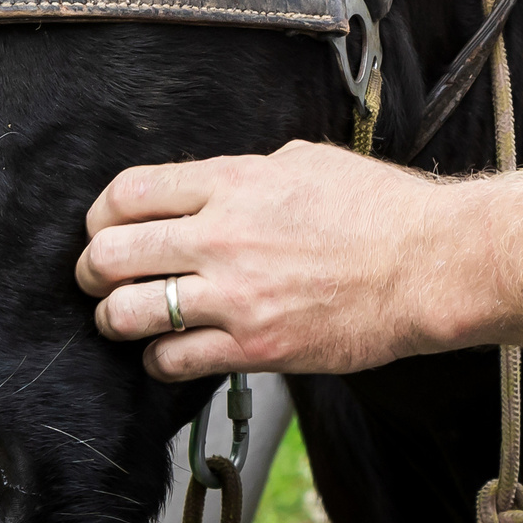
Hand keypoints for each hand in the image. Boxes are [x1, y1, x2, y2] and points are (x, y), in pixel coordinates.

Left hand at [76, 142, 468, 379]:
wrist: (429, 264)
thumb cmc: (379, 209)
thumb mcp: (304, 161)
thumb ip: (244, 173)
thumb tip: (209, 187)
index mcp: (232, 182)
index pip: (128, 193)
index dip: (102, 214)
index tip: (105, 226)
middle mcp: (223, 237)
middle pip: (111, 254)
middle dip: (92, 269)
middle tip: (98, 276)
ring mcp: (237, 296)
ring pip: (127, 313)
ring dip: (114, 317)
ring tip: (124, 317)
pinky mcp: (256, 347)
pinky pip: (173, 361)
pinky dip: (158, 359)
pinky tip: (170, 351)